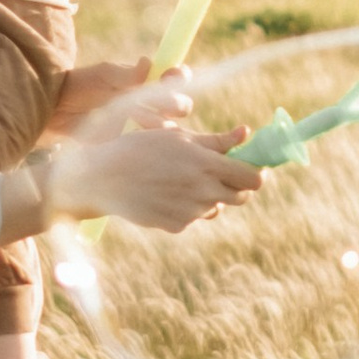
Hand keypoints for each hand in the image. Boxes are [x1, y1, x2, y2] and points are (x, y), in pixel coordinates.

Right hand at [49, 119, 260, 236]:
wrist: (103, 178)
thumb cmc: (141, 148)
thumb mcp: (178, 137)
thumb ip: (217, 141)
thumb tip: (246, 133)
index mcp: (207, 164)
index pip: (253, 179)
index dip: (255, 172)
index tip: (248, 166)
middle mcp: (203, 191)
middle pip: (241, 196)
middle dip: (236, 185)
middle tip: (219, 173)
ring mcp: (190, 212)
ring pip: (215, 206)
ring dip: (208, 195)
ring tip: (180, 179)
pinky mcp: (176, 226)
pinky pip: (193, 216)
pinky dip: (186, 206)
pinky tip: (164, 193)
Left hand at [50, 58, 195, 143]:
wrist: (57, 110)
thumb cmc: (81, 85)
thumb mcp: (103, 76)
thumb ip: (127, 74)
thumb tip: (149, 62)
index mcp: (145, 81)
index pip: (174, 78)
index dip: (180, 77)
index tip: (176, 76)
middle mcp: (149, 102)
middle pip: (180, 105)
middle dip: (177, 104)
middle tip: (164, 105)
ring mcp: (141, 125)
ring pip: (168, 128)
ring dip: (162, 125)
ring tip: (141, 121)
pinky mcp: (130, 143)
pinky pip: (148, 146)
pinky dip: (147, 143)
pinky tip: (133, 137)